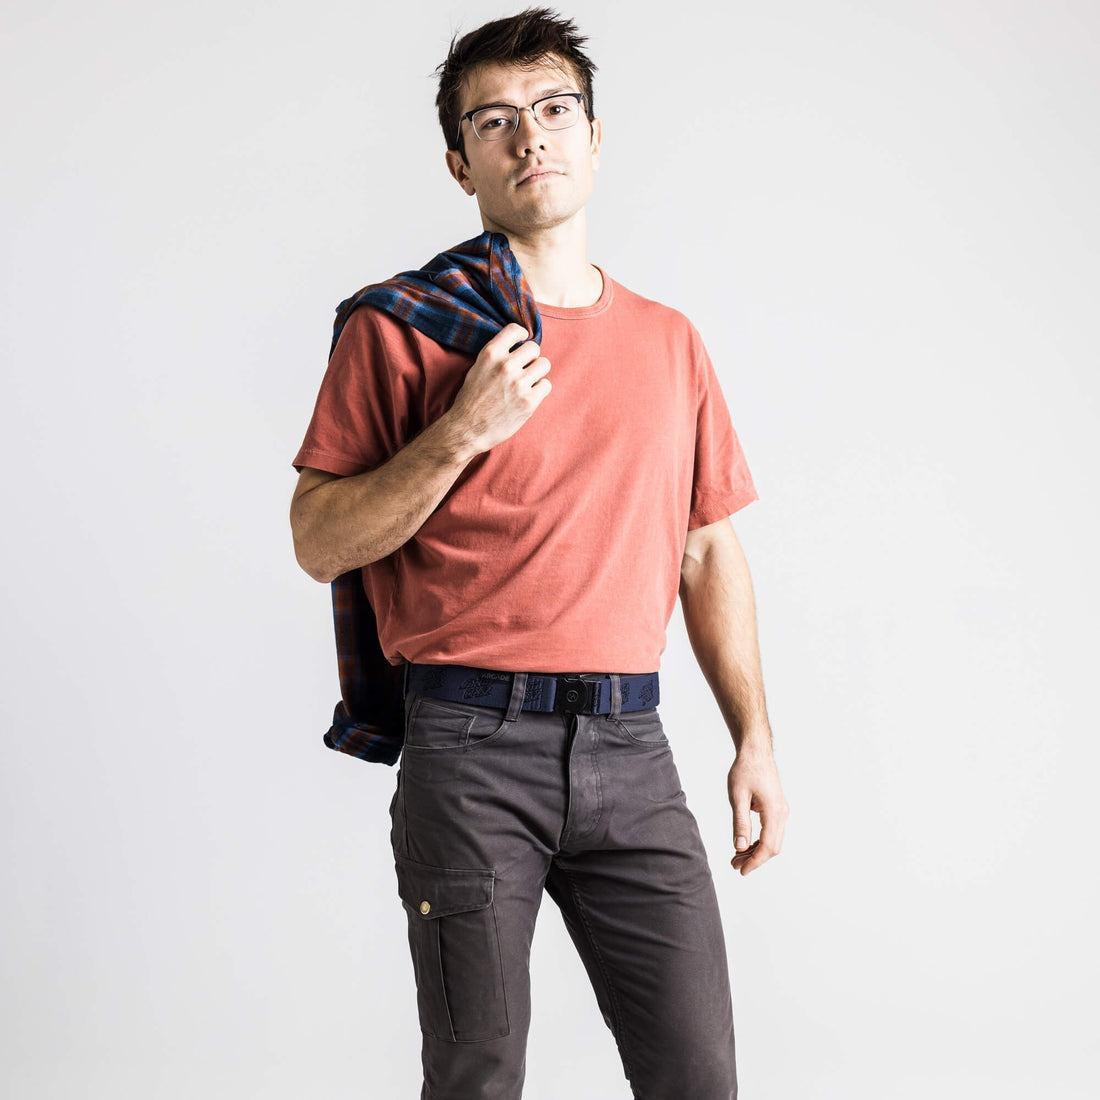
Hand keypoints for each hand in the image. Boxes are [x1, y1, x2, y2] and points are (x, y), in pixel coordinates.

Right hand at [446, 323, 551, 454]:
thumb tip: (518, 345)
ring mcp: (518, 384)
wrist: (467, 430)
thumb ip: (496, 355)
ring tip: (527, 383)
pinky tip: (528, 396)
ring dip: (538, 373)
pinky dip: (540, 390)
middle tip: (523, 370)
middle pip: (534, 348)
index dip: (521, 336)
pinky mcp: (528, 402)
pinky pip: (546, 385)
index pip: (515, 329)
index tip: (520, 344)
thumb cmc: (471, 400)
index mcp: (490, 354)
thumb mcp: (477, 368)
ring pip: (544, 364)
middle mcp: (505, 366)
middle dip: (530, 358)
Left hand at [727, 747, 787, 875]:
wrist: (756, 751)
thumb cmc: (745, 770)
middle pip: (772, 847)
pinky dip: (759, 840)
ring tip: (737, 857)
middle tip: (734, 864)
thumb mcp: (737, 796)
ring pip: (773, 840)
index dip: (755, 861)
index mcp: (774, 811)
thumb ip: (740, 822)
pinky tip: (745, 844)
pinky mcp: (777, 808)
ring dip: (756, 850)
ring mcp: (782, 811)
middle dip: (754, 859)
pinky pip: (772, 831)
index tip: (741, 870)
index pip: (767, 846)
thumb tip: (739, 847)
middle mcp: (782, 813)